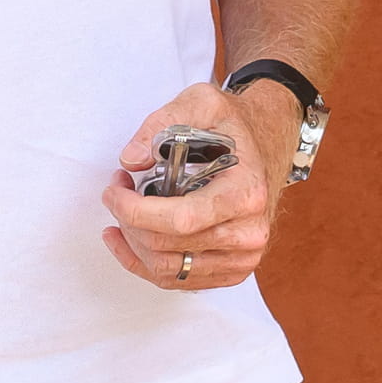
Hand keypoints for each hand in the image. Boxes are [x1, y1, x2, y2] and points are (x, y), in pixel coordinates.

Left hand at [100, 77, 301, 289]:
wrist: (267, 144)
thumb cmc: (234, 126)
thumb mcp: (202, 102)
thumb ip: (162, 123)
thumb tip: (131, 160)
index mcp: (245, 193)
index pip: (181, 220)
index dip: (136, 211)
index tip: (113, 190)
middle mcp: (248, 233)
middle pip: (167, 247)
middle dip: (127, 220)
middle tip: (115, 190)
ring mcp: (242, 257)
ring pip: (167, 270)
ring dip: (131, 243)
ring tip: (120, 212)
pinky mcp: (231, 269)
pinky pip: (177, 280)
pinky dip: (144, 262)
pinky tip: (129, 237)